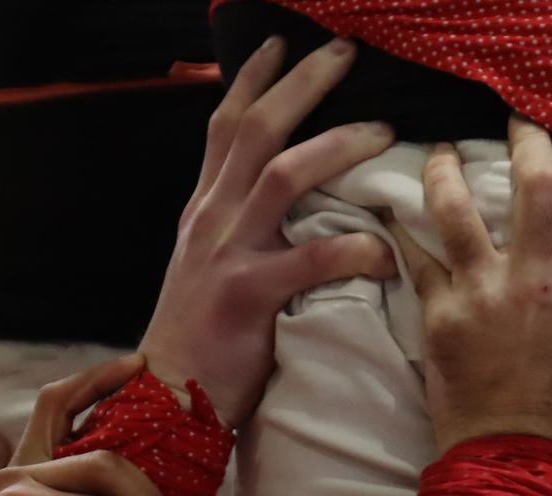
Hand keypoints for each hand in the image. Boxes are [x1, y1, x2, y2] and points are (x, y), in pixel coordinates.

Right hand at [138, 37, 396, 424]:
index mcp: (204, 208)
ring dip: (336, 146)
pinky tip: (385, 250)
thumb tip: (274, 196)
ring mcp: (226, 253)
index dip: (253, 79)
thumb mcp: (206, 266)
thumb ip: (235, 226)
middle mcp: (211, 218)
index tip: (282, 41)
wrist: (165, 399)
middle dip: (302, 85)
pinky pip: (309, 260)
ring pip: (283, 175)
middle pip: (256, 129)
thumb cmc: (198, 339)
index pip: (226, 124)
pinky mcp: (246, 296)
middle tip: (346, 54)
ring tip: (381, 132)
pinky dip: (352, 250)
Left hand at [393, 120, 551, 464]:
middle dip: (527, 142)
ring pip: (458, 208)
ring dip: (446, 170)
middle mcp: (536, 280)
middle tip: (517, 123)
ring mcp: (484, 291)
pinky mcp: (439, 312)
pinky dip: (401, 235)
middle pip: (535, 186)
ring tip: (440, 153)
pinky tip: (390, 215)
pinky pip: (415, 259)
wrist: (509, 460)